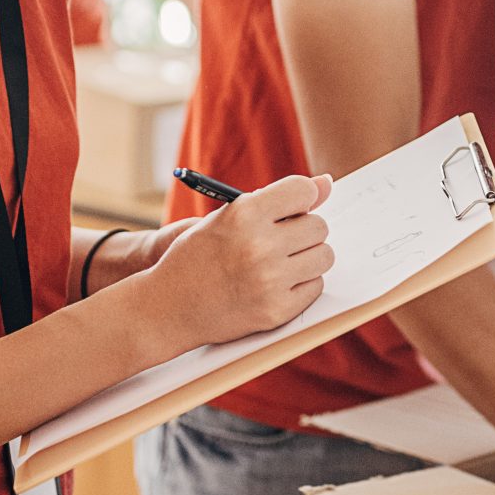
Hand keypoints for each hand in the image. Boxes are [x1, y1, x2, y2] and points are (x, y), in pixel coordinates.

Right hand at [133, 174, 333, 356]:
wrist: (168, 307)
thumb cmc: (197, 255)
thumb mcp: (228, 217)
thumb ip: (278, 199)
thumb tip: (326, 183)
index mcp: (244, 214)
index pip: (304, 190)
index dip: (303, 198)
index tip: (295, 208)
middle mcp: (259, 245)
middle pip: (319, 226)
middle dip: (304, 231)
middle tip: (281, 241)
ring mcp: (270, 281)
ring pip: (324, 256)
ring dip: (308, 257)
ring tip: (281, 262)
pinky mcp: (277, 311)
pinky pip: (316, 287)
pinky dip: (302, 284)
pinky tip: (277, 284)